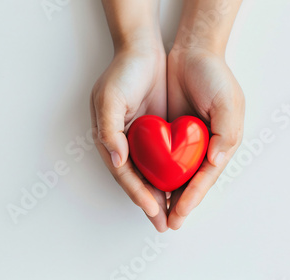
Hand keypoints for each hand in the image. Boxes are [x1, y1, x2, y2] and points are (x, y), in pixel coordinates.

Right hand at [90, 43, 169, 231]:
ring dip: (161, 195)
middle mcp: (124, 144)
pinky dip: (170, 176)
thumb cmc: (123, 73)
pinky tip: (181, 188)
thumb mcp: (109, 98)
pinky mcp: (156, 134)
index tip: (153, 210)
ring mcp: (141, 140)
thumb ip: (109, 130)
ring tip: (174, 215)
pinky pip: (163, 160)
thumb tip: (117, 160)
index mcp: (110, 140)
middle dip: (150, 204)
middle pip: (137, 181)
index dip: (138, 194)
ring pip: (151, 175)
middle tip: (165, 224)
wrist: (143, 50)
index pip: (125, 175)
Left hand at [166, 47, 244, 229]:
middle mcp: (202, 147)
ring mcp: (183, 141)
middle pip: (188, 182)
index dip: (192, 197)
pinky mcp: (167, 132)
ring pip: (172, 174)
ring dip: (164, 193)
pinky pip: (159, 157)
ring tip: (154, 213)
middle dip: (177, 204)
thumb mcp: (228, 102)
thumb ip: (226, 131)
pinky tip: (145, 185)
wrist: (191, 53)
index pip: (204, 178)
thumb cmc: (214, 76)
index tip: (179, 213)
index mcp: (220, 144)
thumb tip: (216, 161)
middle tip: (165, 224)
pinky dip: (154, 173)